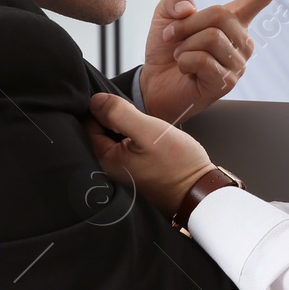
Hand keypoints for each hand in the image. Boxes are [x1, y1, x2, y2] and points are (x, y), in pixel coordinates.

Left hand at [88, 92, 214, 218]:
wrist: (200, 189)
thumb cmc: (178, 165)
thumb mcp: (148, 131)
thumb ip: (119, 113)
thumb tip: (94, 100)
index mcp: (105, 161)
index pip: (88, 125)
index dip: (103, 108)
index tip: (121, 105)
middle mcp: (109, 168)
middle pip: (100, 131)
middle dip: (115, 118)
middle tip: (137, 117)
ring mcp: (123, 170)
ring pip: (115, 137)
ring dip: (127, 127)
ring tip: (146, 128)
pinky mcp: (135, 170)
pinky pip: (127, 146)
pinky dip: (135, 138)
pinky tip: (150, 139)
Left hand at [137, 0, 288, 123]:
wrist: (153, 83)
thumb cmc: (167, 48)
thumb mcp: (166, 14)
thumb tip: (189, 9)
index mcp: (233, 20)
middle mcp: (242, 40)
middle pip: (221, 14)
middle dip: (188, 23)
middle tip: (173, 36)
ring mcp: (238, 63)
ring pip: (212, 37)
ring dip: (184, 45)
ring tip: (182, 55)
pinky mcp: (228, 82)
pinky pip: (202, 59)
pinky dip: (184, 61)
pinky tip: (185, 70)